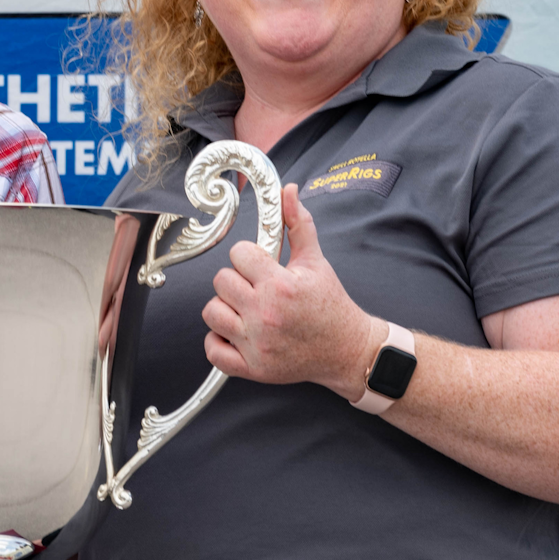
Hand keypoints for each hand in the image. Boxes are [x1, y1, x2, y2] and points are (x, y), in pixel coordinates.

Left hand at [201, 183, 379, 397]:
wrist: (346, 350)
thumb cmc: (329, 304)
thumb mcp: (316, 261)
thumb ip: (298, 224)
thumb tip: (287, 191)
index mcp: (281, 286)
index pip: (238, 254)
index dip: (248, 256)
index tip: (260, 265)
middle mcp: (266, 315)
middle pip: (221, 281)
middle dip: (236, 280)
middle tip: (254, 287)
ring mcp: (257, 344)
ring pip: (212, 312)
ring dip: (225, 308)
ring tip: (245, 309)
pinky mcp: (252, 368)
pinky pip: (213, 350)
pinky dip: (219, 341)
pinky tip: (237, 332)